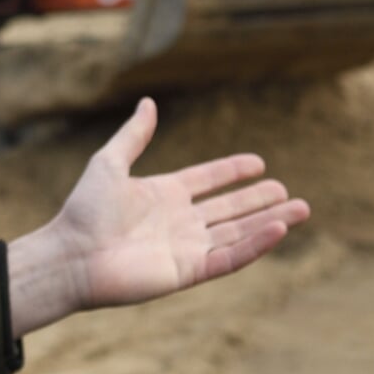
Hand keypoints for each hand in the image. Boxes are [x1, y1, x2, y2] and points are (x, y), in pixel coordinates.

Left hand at [5, 97, 309, 336]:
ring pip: (238, 232)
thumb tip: (148, 102)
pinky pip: (229, 257)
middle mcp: (179, 222)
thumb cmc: (84, 211)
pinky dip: (256, 245)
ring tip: (301, 210)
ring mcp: (186, 248)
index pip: (207, 181)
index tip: (259, 163)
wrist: (71, 256)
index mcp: (163, 195)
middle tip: (289, 192)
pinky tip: (279, 229)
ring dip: (270, 222)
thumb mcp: (109, 163)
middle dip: (261, 201)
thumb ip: (133, 135)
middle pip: (230, 209)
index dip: (232, 172)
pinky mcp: (188, 271)